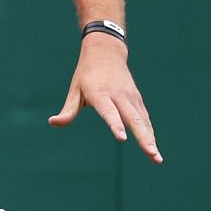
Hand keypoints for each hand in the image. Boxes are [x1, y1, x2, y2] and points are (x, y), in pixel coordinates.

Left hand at [49, 34, 161, 162]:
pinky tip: (153, 148)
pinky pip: (145, 119)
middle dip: (143, 138)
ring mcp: (131, 98)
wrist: (107, 52)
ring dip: (150, 140)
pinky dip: (149, 133)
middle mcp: (119, 96)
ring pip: (143, 121)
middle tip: (152, 155)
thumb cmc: (87, 74)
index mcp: (101, 94)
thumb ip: (68, 110)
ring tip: (157, 159)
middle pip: (134, 120)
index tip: (122, 138)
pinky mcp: (137, 100)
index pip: (109, 112)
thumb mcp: (74, 89)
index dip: (116, 125)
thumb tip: (53, 123)